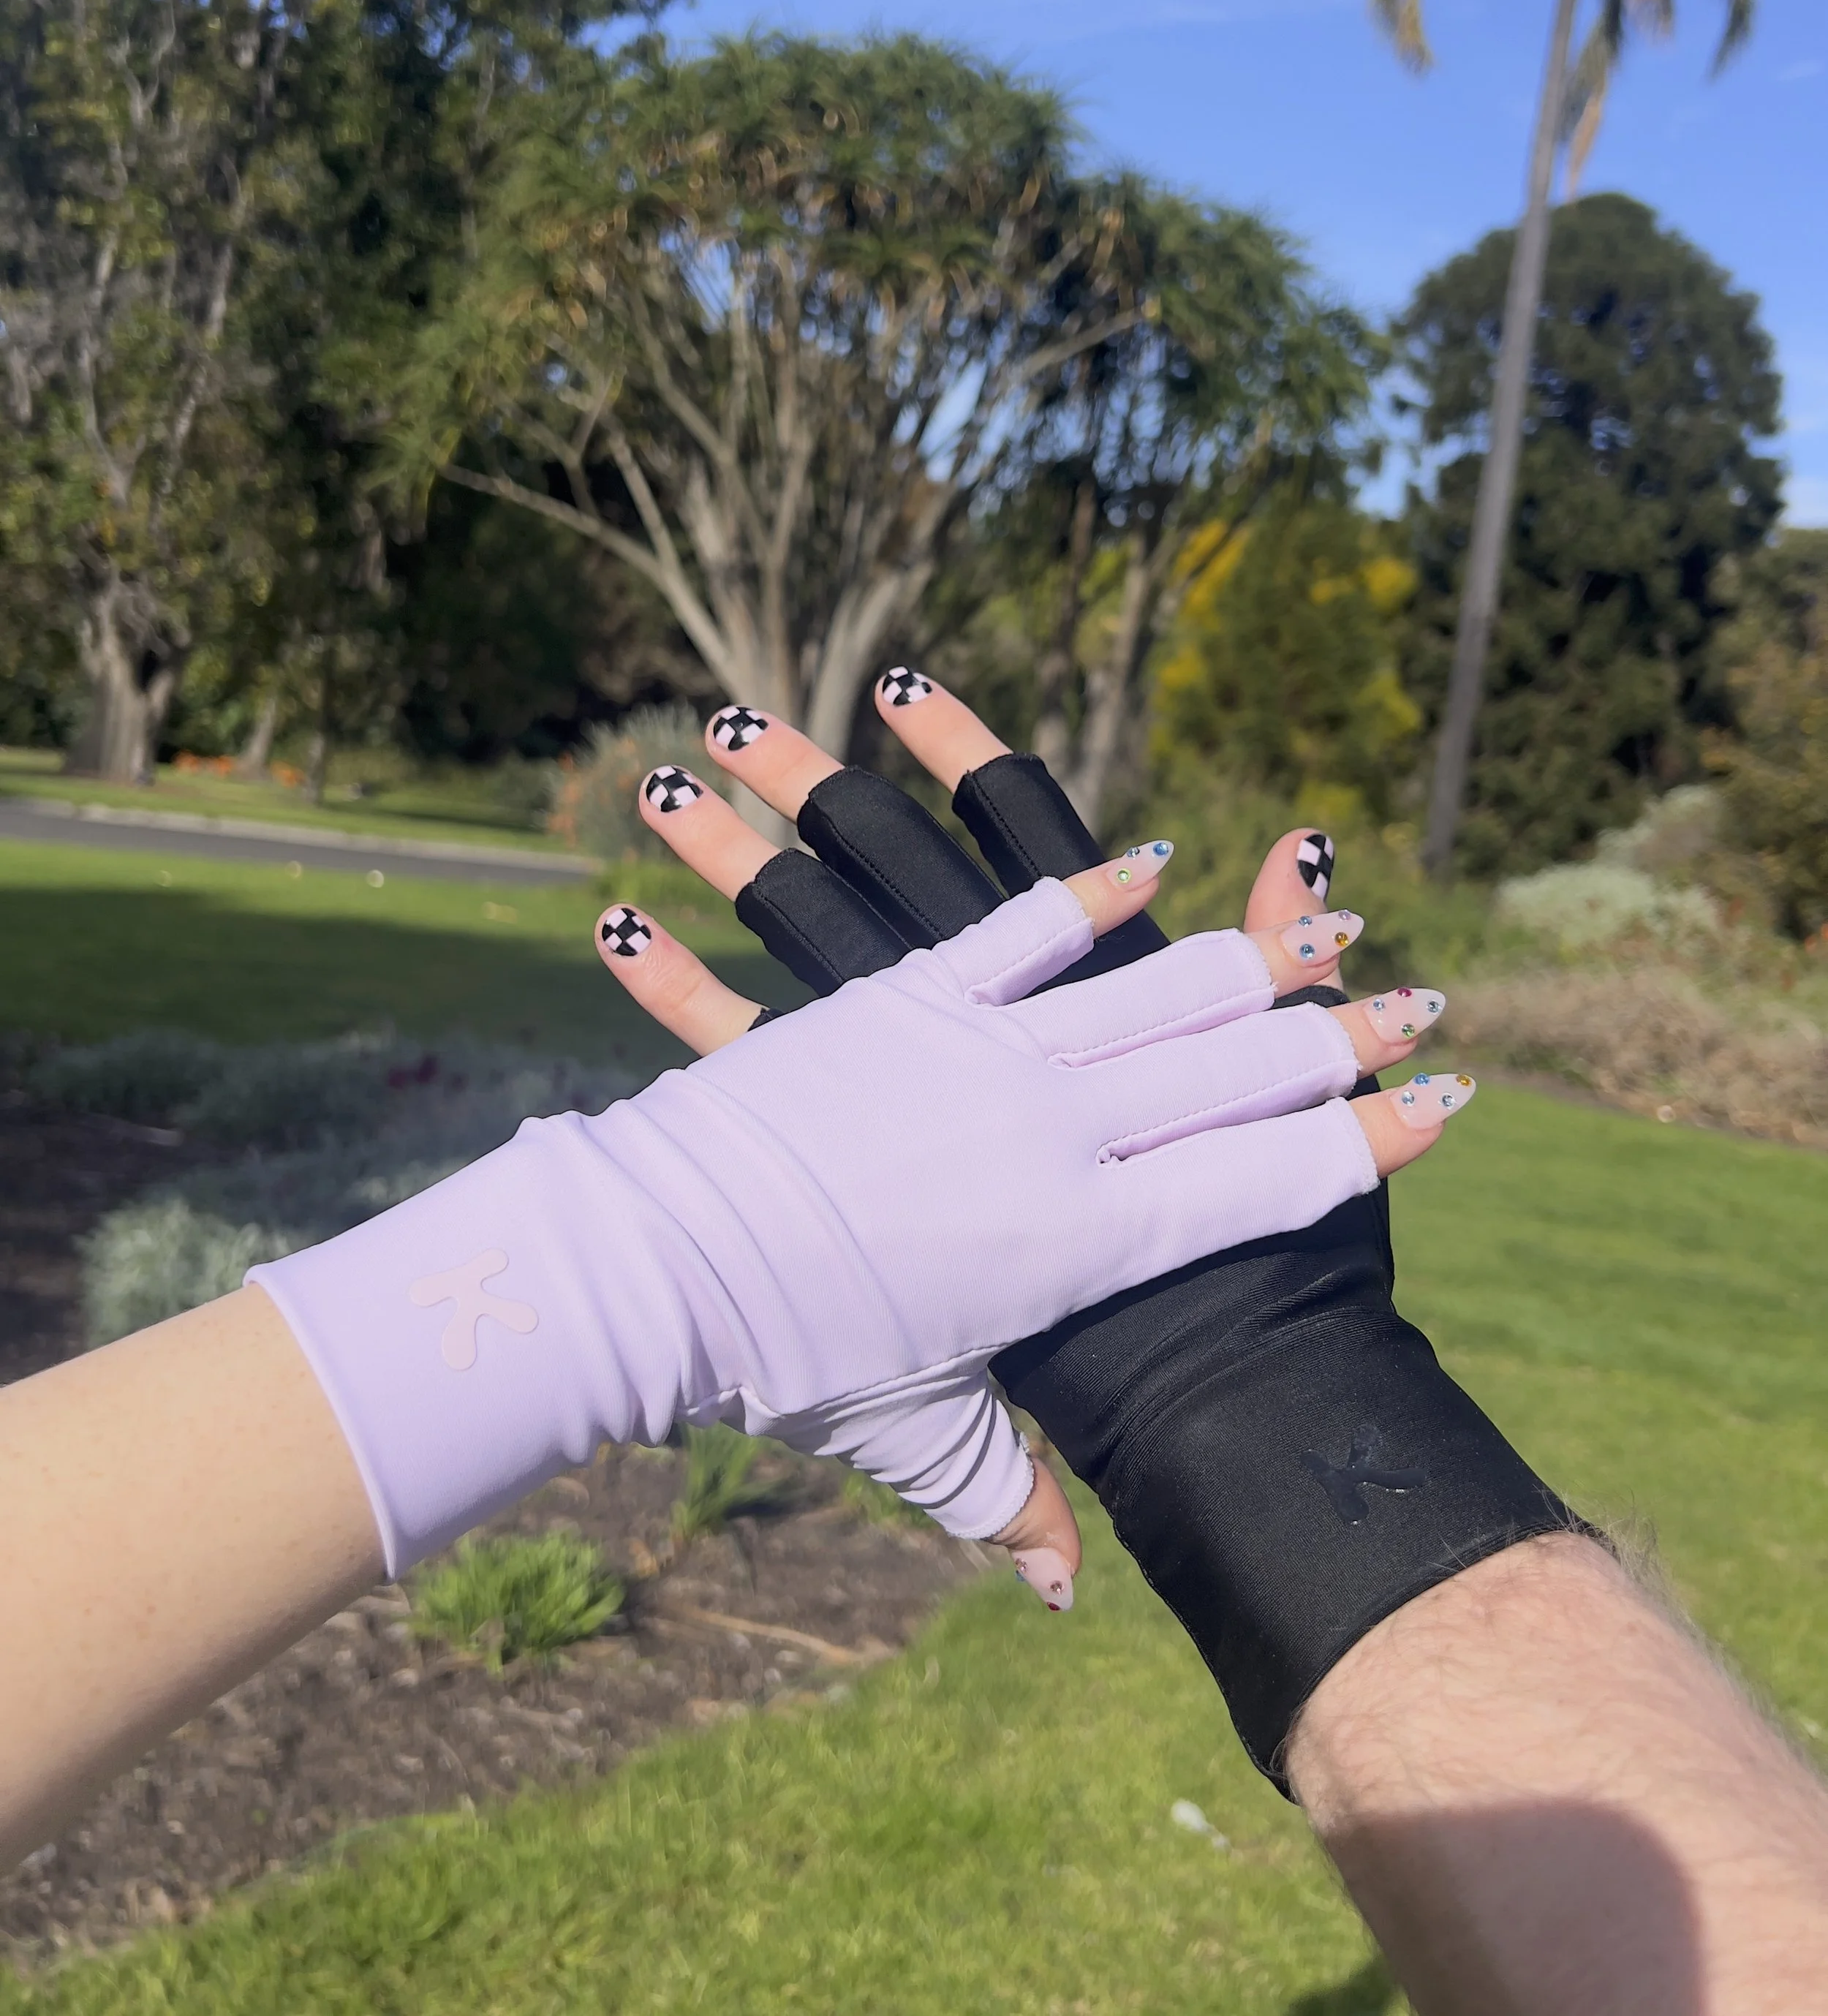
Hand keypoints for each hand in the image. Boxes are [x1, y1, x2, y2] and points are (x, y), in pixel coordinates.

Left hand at [253, 872, 1448, 1589]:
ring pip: (1150, 986)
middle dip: (1333, 1039)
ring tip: (1309, 935)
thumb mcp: (919, 1438)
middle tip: (1404, 1002)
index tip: (1441, 1101)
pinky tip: (1144, 865)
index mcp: (1084, 1246)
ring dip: (1238, 958)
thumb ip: (1010, 1505)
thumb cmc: (789, 1366)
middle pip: (1234, 1071)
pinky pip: (1024, 927)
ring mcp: (990, 1054)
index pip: (1264, 1183)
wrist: (652, 1262)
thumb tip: (1065, 1593)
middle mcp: (1061, 1137)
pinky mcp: (912, 995)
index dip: (1362, 1142)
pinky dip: (1088, 892)